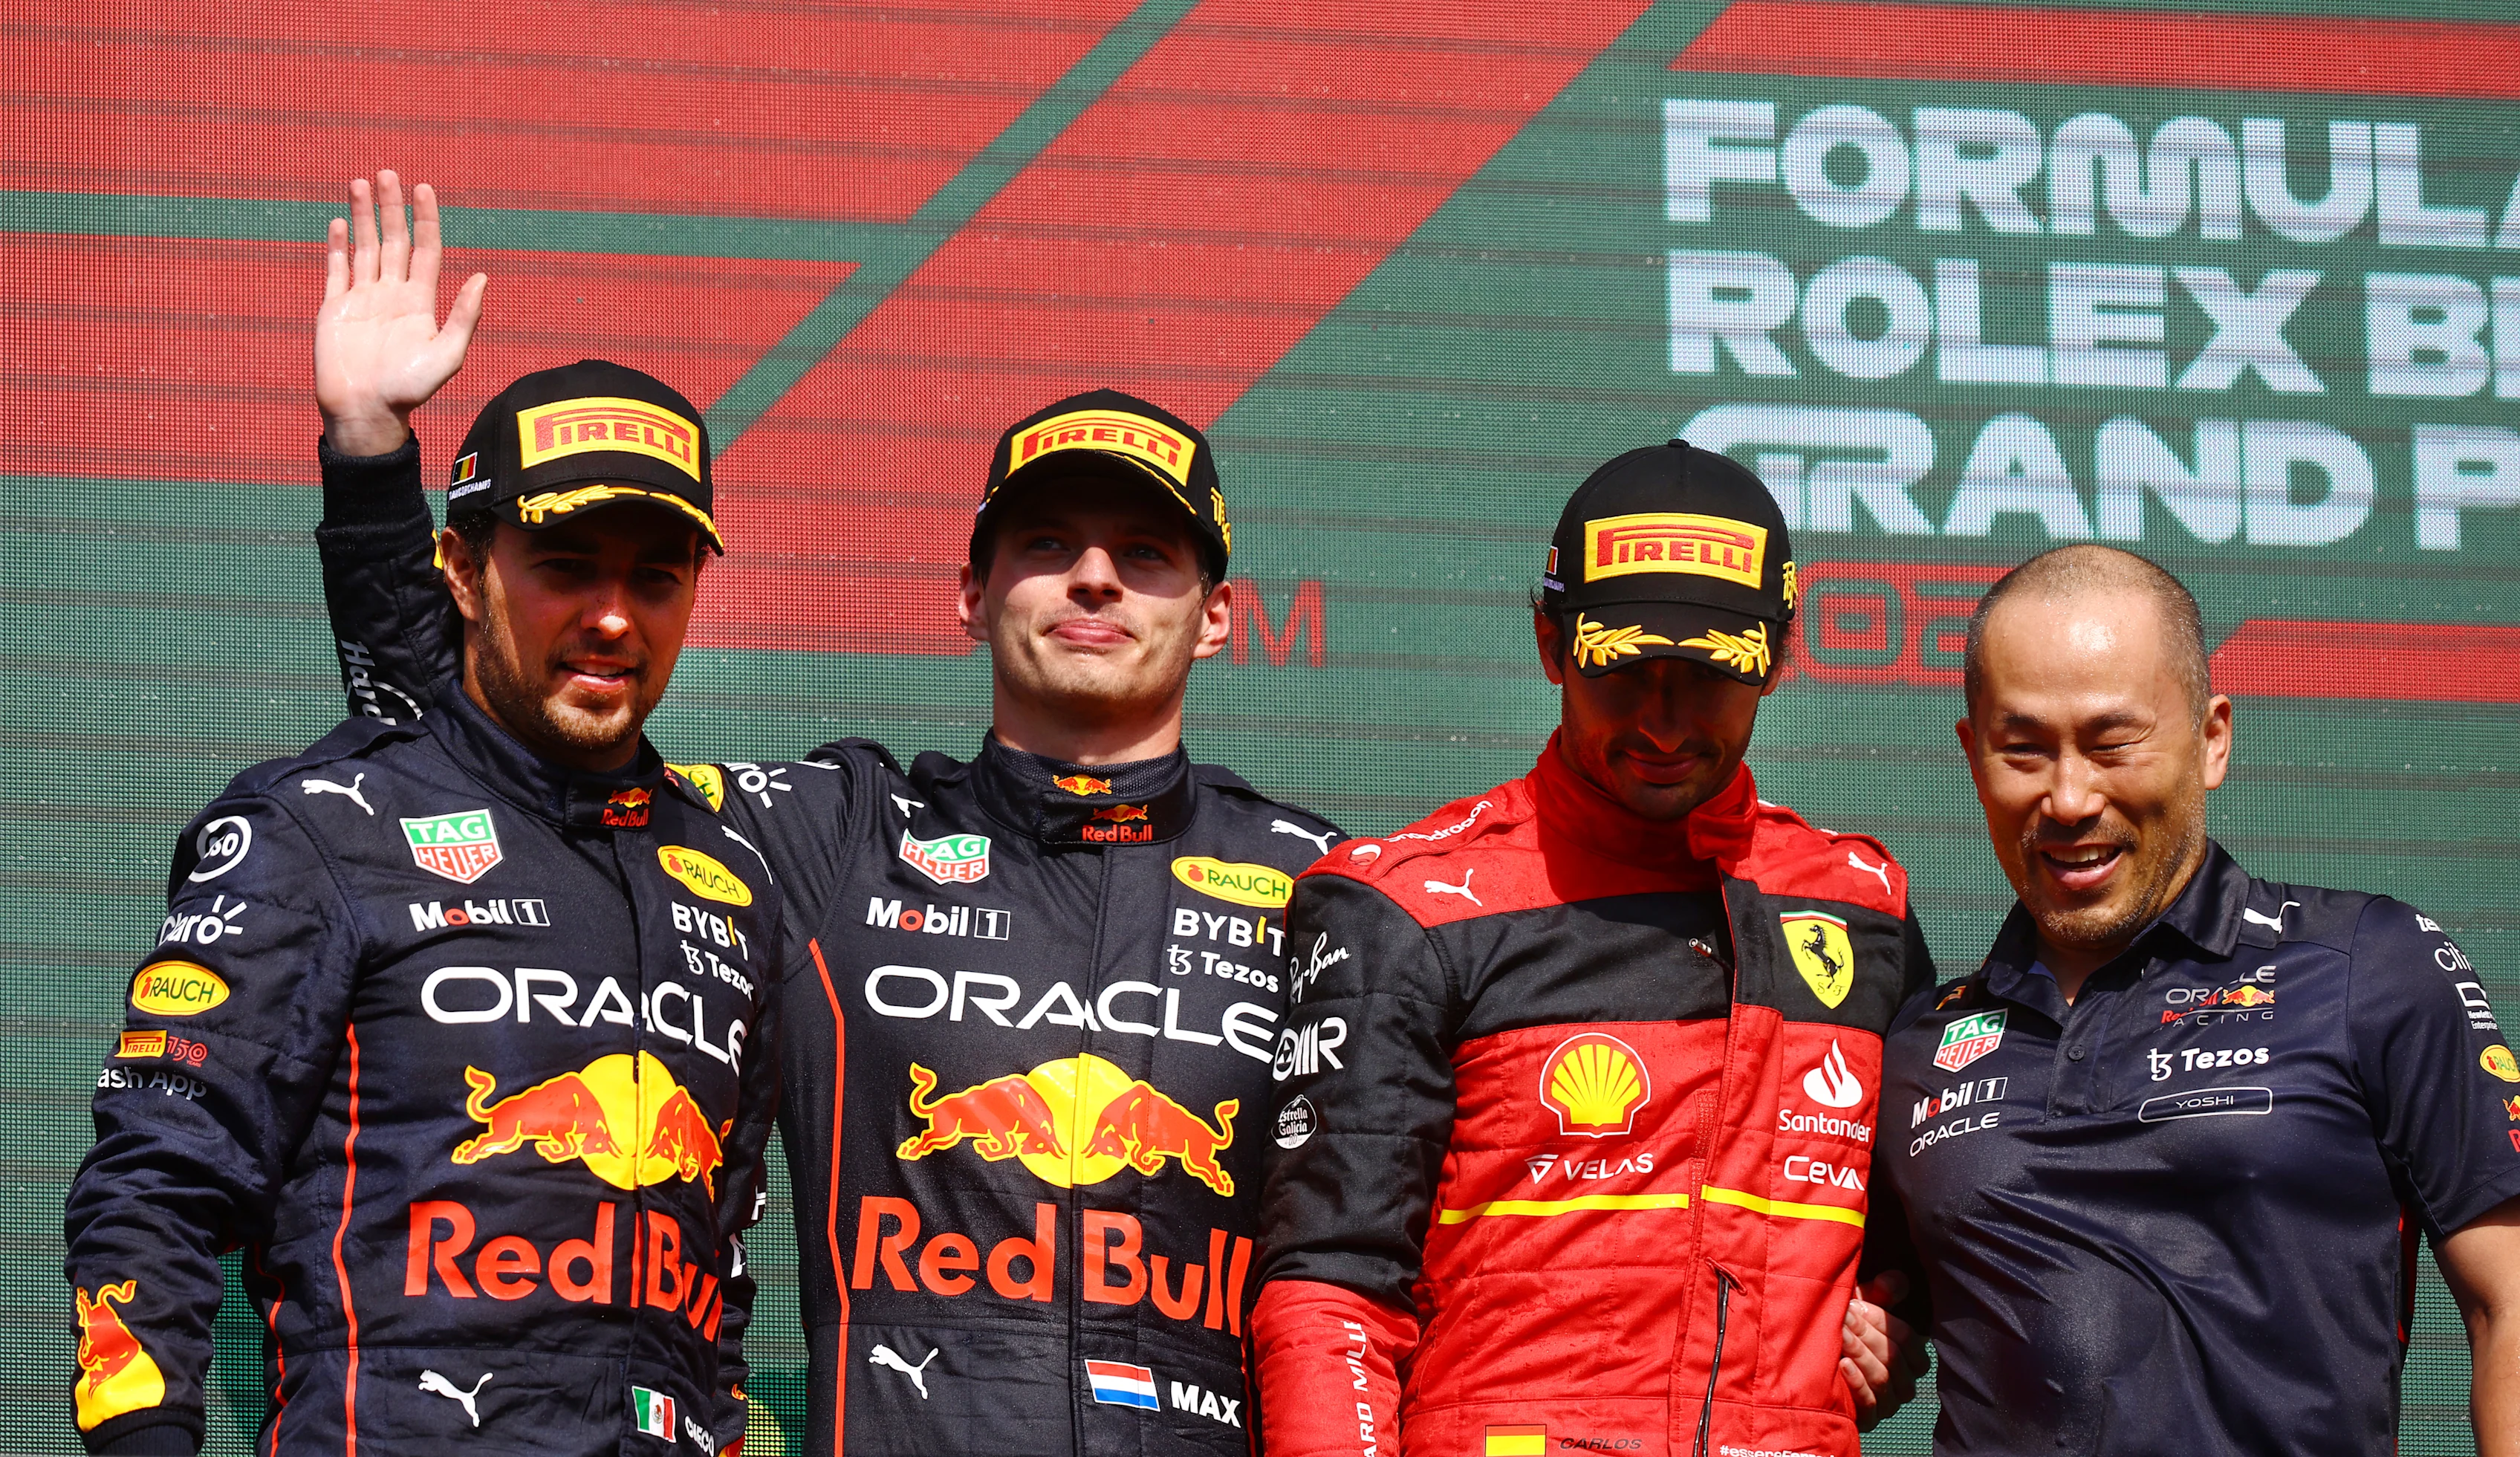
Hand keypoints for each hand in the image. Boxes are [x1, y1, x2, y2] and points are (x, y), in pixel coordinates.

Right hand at [314, 170, 487, 456]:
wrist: (366, 412)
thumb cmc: (409, 390)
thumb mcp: (447, 354)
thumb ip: (465, 316)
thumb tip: (482, 276)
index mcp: (420, 302)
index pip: (425, 250)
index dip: (425, 219)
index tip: (424, 189)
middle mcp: (392, 295)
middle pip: (393, 240)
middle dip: (391, 206)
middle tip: (388, 172)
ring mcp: (362, 299)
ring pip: (365, 248)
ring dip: (363, 215)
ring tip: (360, 183)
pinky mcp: (334, 309)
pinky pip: (336, 270)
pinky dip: (338, 246)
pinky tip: (341, 223)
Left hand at [1841, 1271, 1925, 1429]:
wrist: (1809, 1362)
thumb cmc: (1842, 1328)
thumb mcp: (1860, 1305)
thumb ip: (1881, 1292)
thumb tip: (1894, 1279)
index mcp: (1909, 1358)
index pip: (1911, 1342)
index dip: (1885, 1322)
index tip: (1857, 1304)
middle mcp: (1904, 1384)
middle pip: (1895, 1359)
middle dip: (1868, 1334)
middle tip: (1843, 1315)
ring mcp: (1888, 1404)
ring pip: (1883, 1380)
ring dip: (1861, 1354)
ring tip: (1840, 1336)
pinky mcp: (1869, 1420)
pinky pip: (1870, 1405)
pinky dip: (1857, 1384)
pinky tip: (1842, 1365)